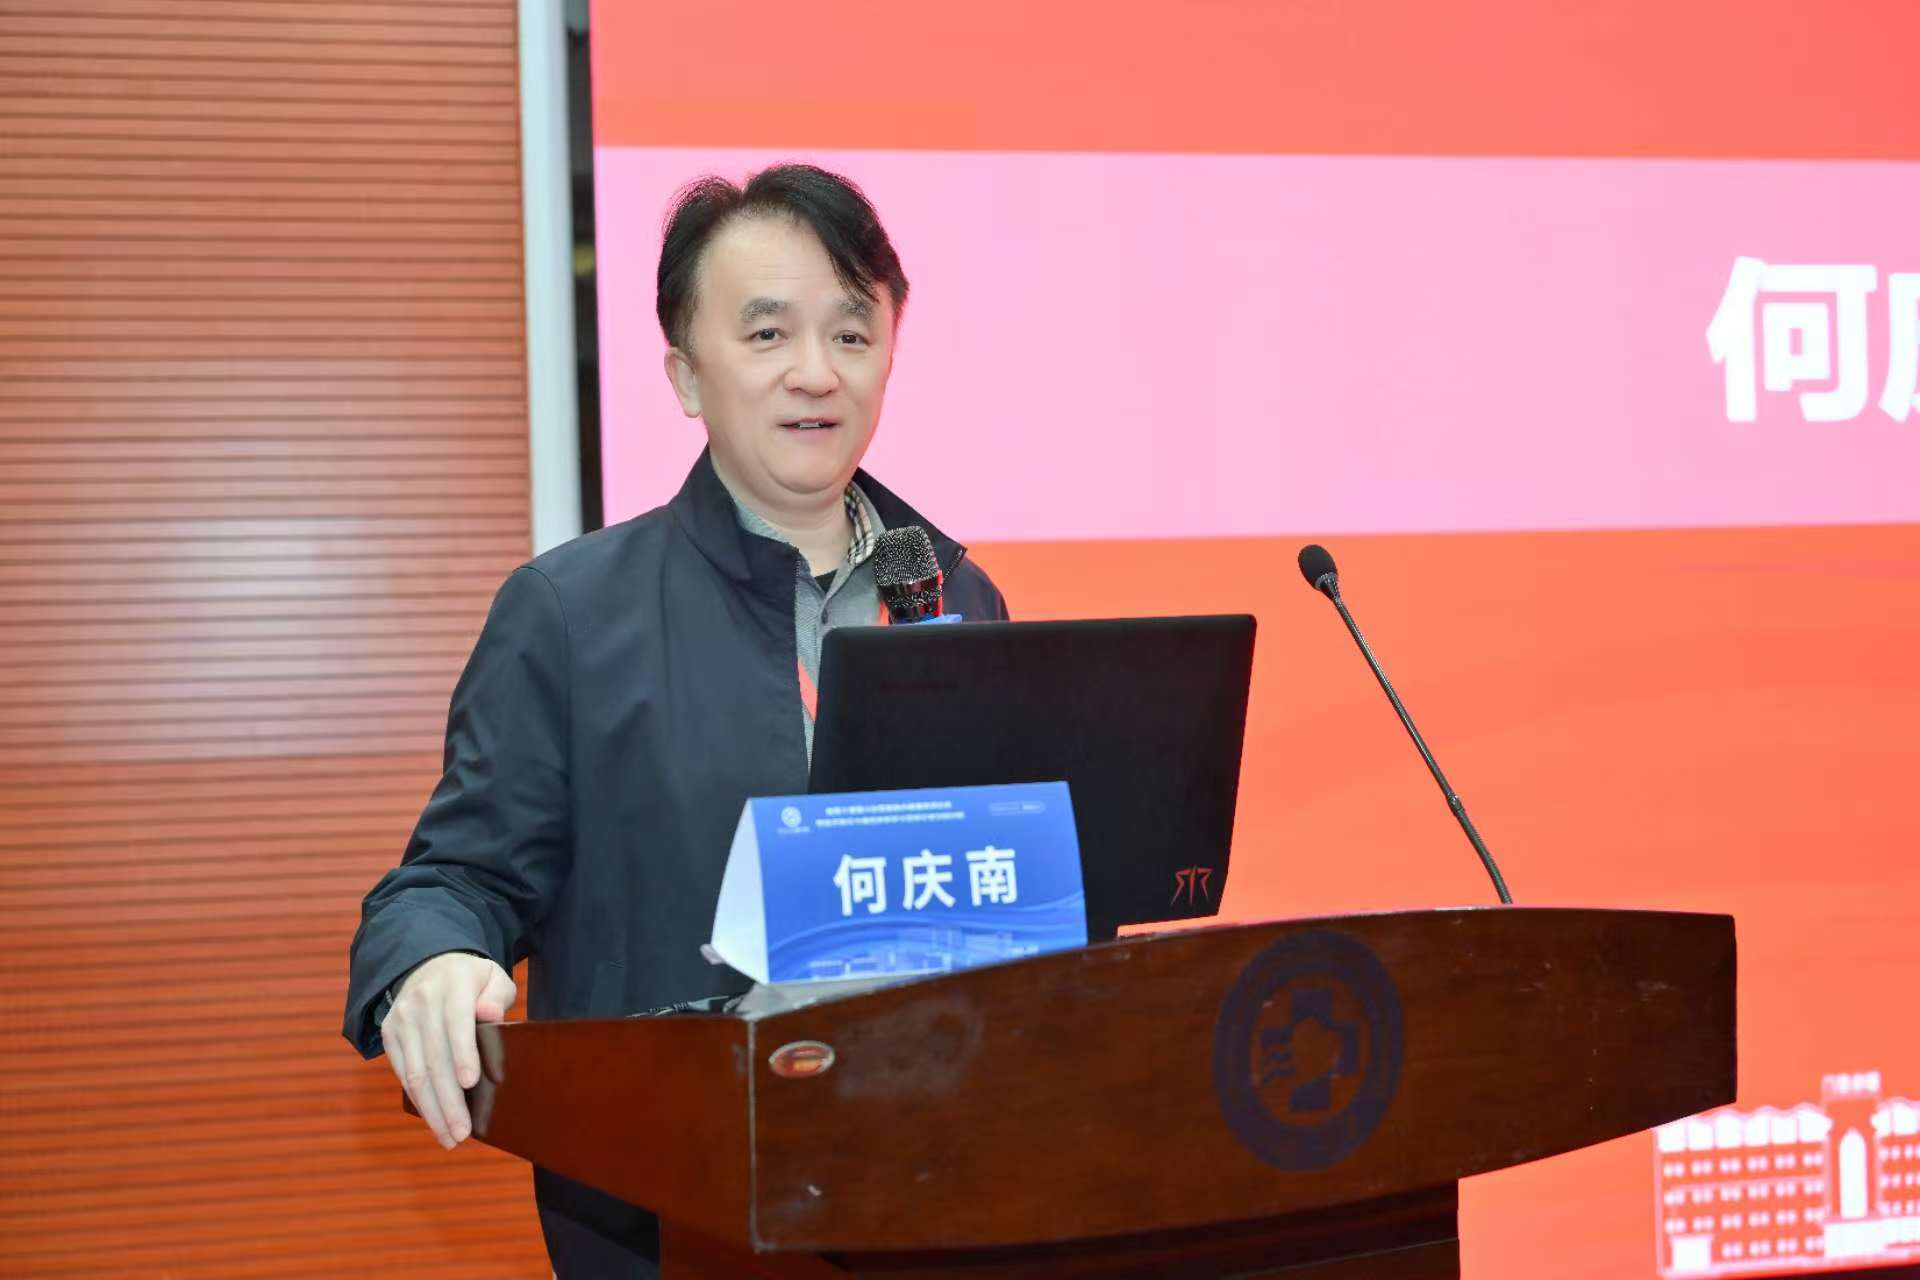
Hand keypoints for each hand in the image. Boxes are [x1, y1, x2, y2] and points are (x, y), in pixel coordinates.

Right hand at [380, 952, 516, 1148]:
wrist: (427, 965)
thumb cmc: (470, 980)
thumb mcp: (492, 977)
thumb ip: (496, 995)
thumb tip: (490, 1016)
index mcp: (453, 984)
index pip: (456, 1023)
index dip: (462, 1053)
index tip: (471, 1083)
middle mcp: (422, 1002)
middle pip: (434, 1058)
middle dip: (449, 1100)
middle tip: (463, 1132)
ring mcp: (402, 1020)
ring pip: (415, 1073)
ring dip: (432, 1110)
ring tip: (450, 1137)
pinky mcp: (389, 1035)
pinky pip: (403, 1073)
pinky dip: (418, 1100)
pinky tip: (434, 1119)